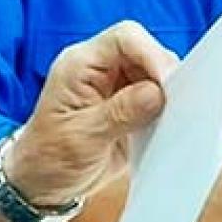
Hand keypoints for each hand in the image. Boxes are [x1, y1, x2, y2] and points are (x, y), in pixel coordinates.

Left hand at [7, 21, 177, 207]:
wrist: (42, 183)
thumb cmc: (49, 158)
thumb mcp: (83, 138)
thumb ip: (120, 114)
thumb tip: (156, 93)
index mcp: (79, 65)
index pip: (124, 39)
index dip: (151, 54)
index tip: (167, 83)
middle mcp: (99, 70)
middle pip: (145, 52)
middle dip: (165, 74)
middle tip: (179, 104)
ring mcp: (116, 87)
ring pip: (155, 74)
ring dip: (170, 93)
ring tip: (179, 117)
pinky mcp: (129, 107)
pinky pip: (157, 98)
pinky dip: (168, 109)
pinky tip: (173, 125)